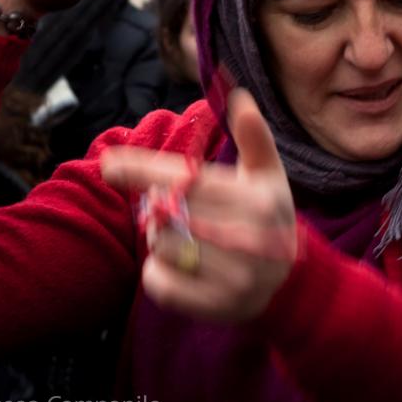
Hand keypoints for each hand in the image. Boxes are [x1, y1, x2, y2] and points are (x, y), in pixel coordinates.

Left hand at [102, 89, 296, 321]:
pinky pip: (159, 284)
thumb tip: (239, 94)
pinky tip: (180, 262)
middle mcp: (248, 240)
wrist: (292, 283)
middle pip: (169, 213)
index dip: (146, 170)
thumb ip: (253, 135)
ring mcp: (234, 278)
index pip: (191, 181)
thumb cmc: (271, 215)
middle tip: (168, 202)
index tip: (109, 164)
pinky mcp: (216, 307)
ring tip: (181, 232)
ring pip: (161, 247)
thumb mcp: (268, 174)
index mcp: (258, 201)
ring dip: (158, 235)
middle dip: (158, 202)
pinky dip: (158, 271)